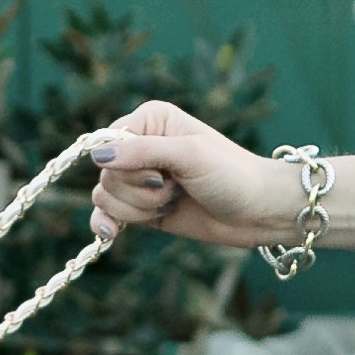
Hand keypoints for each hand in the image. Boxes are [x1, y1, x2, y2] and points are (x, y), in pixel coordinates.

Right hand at [86, 101, 303, 252]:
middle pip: (107, 174)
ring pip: (106, 196)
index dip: (130, 165)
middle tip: (176, 188)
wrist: (257, 211)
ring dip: (139, 208)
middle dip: (141, 191)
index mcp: (150, 120)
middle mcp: (140, 147)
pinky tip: (111, 233)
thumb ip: (142, 152)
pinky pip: (106, 213)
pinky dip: (107, 223)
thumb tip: (97, 156)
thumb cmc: (232, 174)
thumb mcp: (190, 155)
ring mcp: (140, 180)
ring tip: (173, 201)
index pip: (109, 142)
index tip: (164, 173)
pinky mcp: (142, 207)